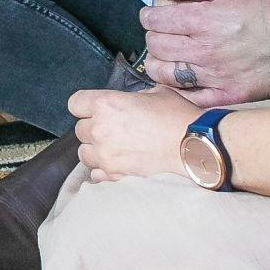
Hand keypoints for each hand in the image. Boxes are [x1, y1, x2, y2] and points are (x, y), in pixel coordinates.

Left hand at [68, 85, 193, 182]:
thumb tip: (131, 103)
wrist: (194, 147)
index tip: (94, 109)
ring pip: (84, 154)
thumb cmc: (177, 117)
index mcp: (106, 104)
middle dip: (93, 129)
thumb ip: (134, 98)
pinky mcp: (114, 176)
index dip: (84, 105)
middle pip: (79, 129)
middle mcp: (100, 129)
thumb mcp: (155, 94)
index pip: (75, 103)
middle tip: (114, 130)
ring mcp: (105, 156)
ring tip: (115, 150)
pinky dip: (103, 171)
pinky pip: (95, 175)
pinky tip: (119, 166)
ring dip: (96, 151)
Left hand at [139, 0, 269, 104]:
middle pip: (156, 46)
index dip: (148, 15)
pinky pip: (189, 98)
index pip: (156, 20)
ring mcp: (218, 77)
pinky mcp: (230, 97)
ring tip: (167, 55)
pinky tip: (180, 78)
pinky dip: (177, 89)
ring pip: (165, 74)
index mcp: (207, 20)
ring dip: (158, 63)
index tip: (152, 14)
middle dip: (152, 36)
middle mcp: (207, 50)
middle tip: (160, 33)